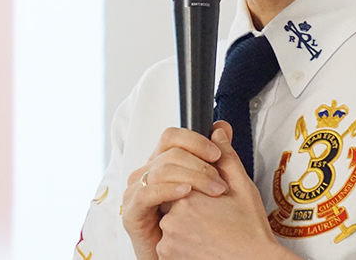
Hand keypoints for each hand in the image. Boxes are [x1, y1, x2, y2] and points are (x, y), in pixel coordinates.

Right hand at [121, 127, 229, 259]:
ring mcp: (137, 191)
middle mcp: (148, 173)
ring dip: (192, 177)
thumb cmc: (204, 229)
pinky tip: (186, 193)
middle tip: (220, 181)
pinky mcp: (133, 211)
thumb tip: (223, 127)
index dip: (194, 140)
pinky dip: (169, 190)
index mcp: (164, 163)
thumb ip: (222, 156)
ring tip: (214, 191)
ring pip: (161, 169)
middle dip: (199, 164)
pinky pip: (148, 193)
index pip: (172, 137)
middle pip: (168, 152)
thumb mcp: (219, 187)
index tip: (216, 153)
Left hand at [156, 122, 299, 259]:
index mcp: (188, 197)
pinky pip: (169, 244)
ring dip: (184, 225)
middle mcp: (172, 219)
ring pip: (170, 223)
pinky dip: (181, 244)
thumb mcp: (243, 189)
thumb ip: (226, 157)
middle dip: (188, 205)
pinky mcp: (167, 257)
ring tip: (210, 232)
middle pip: (172, 201)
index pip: (178, 180)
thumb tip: (217, 133)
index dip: (194, 186)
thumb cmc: (250, 234)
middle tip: (212, 217)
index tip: (209, 198)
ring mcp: (169, 240)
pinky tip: (203, 244)